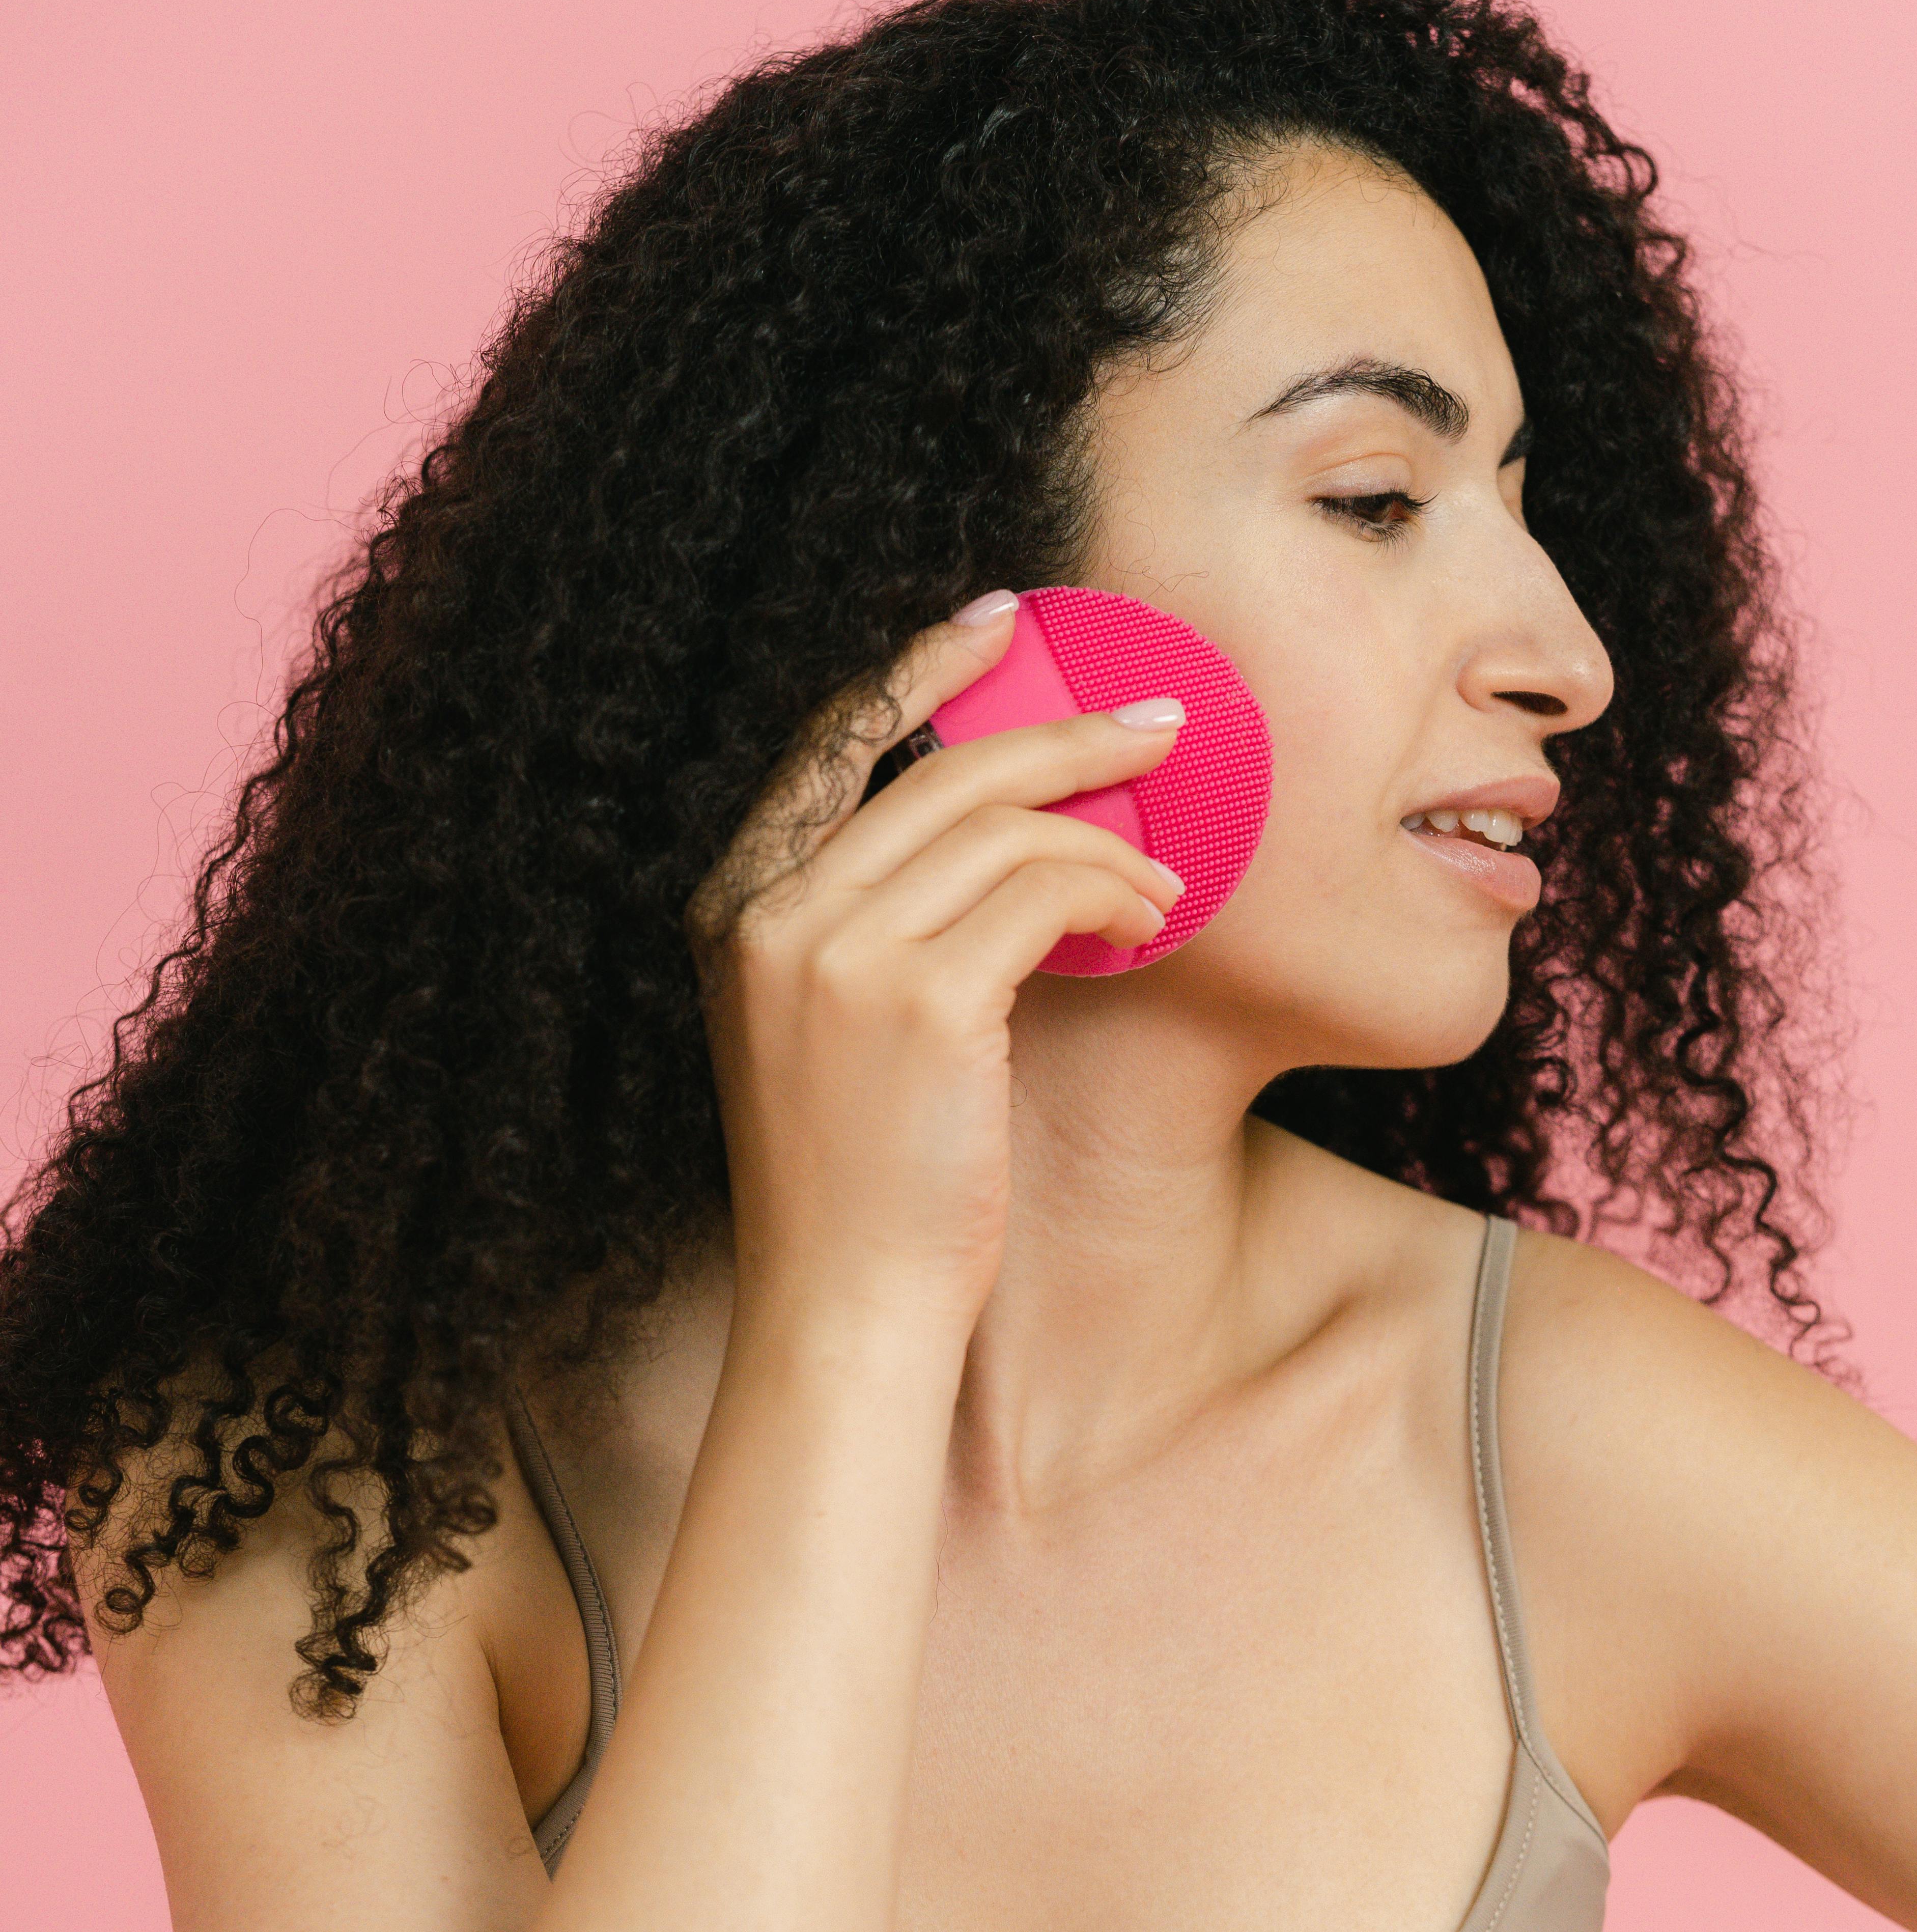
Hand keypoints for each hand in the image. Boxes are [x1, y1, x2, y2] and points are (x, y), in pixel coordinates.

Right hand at [685, 592, 1187, 1329]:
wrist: (841, 1305)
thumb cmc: (856, 1182)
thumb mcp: (832, 1031)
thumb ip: (875, 924)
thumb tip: (1001, 830)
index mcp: (734, 911)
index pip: (833, 745)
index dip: (922, 674)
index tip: (1000, 626)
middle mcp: (769, 913)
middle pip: (939, 770)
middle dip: (1062, 731)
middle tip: (1157, 721)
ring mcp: (835, 953)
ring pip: (1003, 825)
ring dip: (1109, 833)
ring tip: (1167, 872)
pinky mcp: (918, 1000)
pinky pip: (1043, 891)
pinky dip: (1113, 890)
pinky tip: (1149, 919)